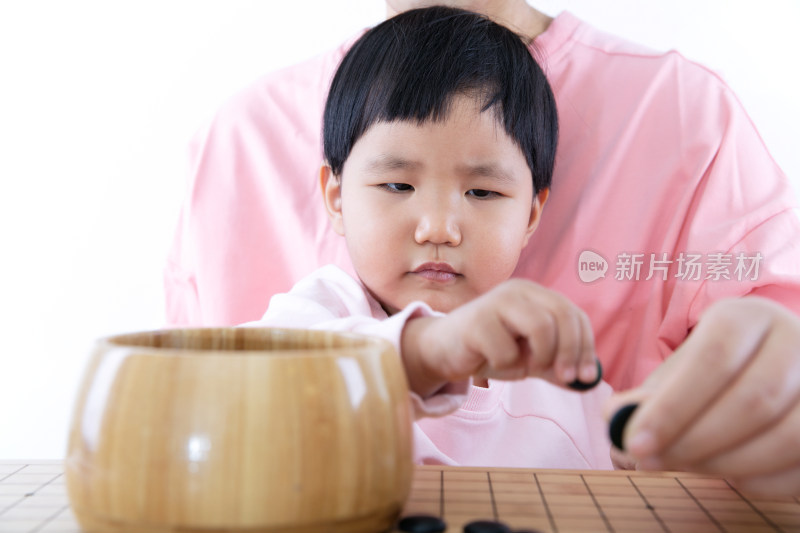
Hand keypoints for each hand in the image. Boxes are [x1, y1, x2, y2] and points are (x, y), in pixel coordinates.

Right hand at [401, 278, 598, 397]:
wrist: (441, 350)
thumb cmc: (488, 350)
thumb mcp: (528, 359)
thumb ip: (555, 366)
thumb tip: (587, 382)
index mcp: (534, 294)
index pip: (574, 315)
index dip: (585, 347)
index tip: (586, 378)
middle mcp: (518, 291)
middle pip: (562, 316)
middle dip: (570, 352)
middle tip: (565, 378)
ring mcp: (496, 302)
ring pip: (540, 329)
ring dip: (536, 359)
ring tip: (518, 366)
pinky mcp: (477, 320)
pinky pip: (507, 352)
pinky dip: (505, 367)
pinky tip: (488, 361)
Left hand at [605, 296, 799, 495]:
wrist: (770, 371)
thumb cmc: (713, 374)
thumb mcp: (679, 372)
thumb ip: (647, 396)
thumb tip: (617, 419)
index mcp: (747, 317)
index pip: (713, 359)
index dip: (673, 407)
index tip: (636, 443)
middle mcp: (794, 340)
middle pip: (752, 400)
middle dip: (694, 441)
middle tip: (652, 462)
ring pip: (787, 436)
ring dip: (726, 464)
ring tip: (685, 467)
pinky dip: (760, 481)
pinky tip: (727, 476)